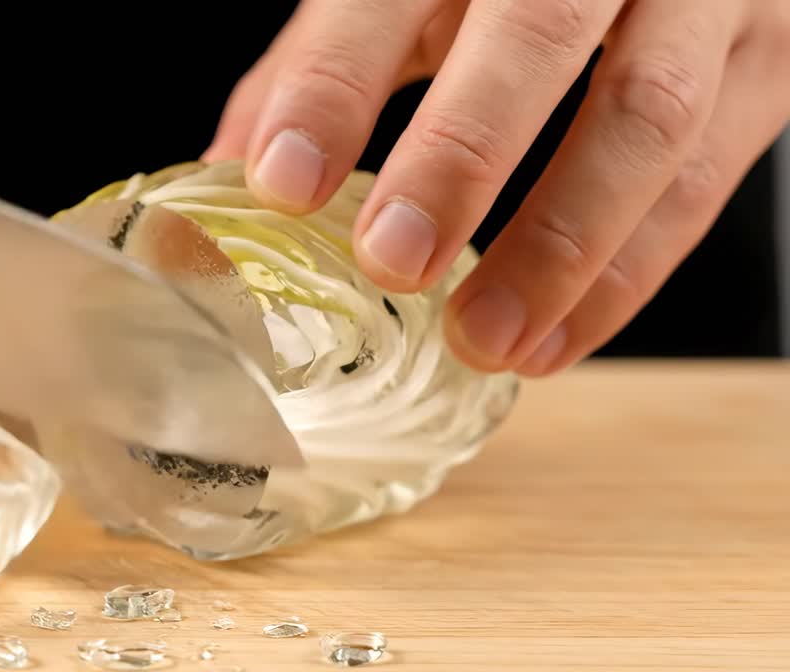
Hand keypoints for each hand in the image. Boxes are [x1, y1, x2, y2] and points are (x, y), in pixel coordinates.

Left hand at [205, 0, 789, 375]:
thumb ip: (324, 65)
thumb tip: (232, 171)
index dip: (334, 86)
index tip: (282, 183)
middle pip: (539, 35)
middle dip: (462, 155)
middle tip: (395, 262)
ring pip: (650, 116)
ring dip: (562, 246)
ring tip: (482, 337)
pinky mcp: (768, 62)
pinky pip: (710, 178)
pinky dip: (628, 275)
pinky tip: (554, 340)